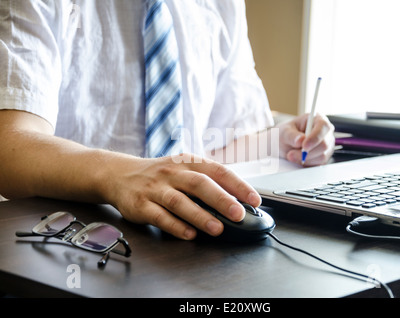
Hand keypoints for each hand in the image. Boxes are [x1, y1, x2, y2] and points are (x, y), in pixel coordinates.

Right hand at [103, 153, 261, 239]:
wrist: (120, 174)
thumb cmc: (161, 174)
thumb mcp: (184, 169)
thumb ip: (207, 182)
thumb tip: (237, 200)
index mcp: (188, 162)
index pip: (217, 170)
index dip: (237, 185)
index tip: (254, 199)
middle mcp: (172, 172)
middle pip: (199, 184)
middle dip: (221, 199)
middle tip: (238, 214)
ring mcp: (155, 188)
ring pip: (179, 201)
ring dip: (200, 216)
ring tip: (217, 229)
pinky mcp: (140, 204)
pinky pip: (159, 216)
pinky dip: (175, 226)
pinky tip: (189, 234)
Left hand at [277, 113, 334, 165]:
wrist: (283, 144)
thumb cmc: (286, 134)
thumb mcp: (284, 132)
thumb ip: (291, 135)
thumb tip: (300, 140)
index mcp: (317, 119)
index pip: (323, 127)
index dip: (315, 137)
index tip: (304, 146)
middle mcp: (325, 132)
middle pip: (324, 144)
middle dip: (307, 152)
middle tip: (291, 154)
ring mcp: (327, 145)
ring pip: (322, 156)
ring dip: (305, 159)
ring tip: (291, 155)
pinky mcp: (324, 157)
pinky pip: (318, 164)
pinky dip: (306, 163)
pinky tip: (298, 159)